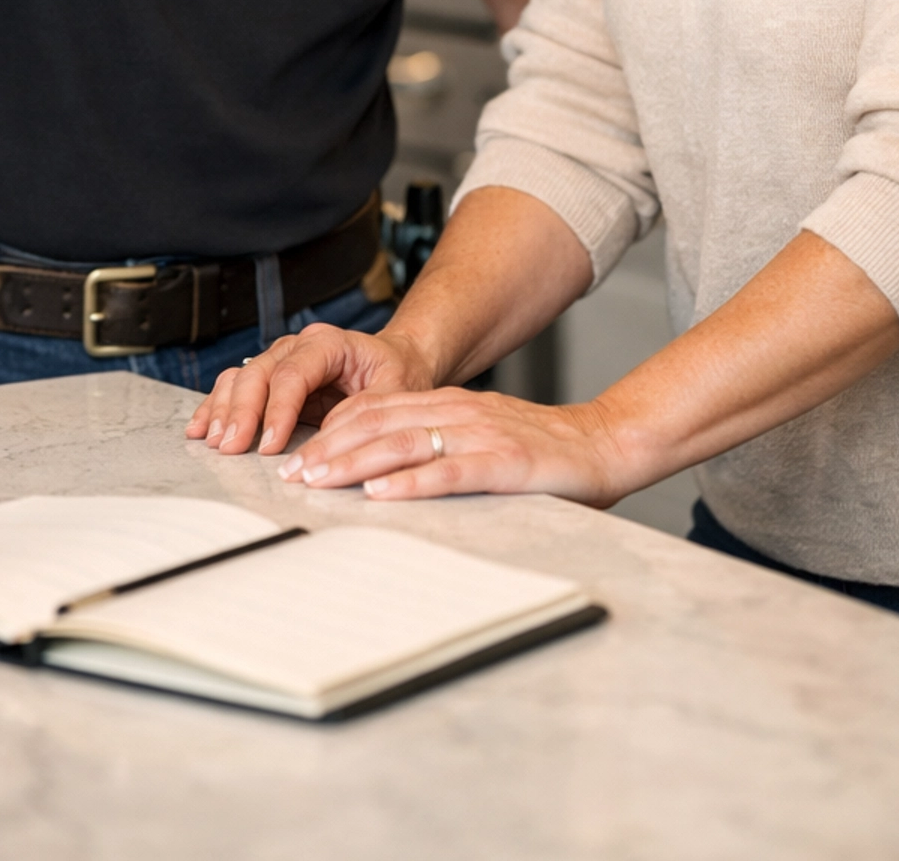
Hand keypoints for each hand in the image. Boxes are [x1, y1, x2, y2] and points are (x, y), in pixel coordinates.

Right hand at [185, 324, 434, 457]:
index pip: (293, 373)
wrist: (398, 360)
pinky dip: (216, 407)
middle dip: (241, 412)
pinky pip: (236, 387)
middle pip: (259, 373)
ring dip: (223, 410)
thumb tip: (329, 437)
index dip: (278, 409)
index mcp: (328, 343)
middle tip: (230, 447)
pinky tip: (200, 429)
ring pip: (240, 377)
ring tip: (213, 441)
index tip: (270, 445)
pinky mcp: (272, 379)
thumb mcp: (396, 390)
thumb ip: (365, 409)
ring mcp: (280, 360)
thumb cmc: (398, 373)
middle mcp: (298, 346)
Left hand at [278, 385, 627, 504]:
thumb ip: (439, 444)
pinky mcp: (507, 463)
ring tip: (320, 481)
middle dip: (330, 448)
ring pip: (404, 442)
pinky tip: (383, 495)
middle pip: (378, 423)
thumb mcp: (481, 435)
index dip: (332, 430)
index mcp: (449, 403)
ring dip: (355, 463)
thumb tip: (384, 470)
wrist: (606, 444)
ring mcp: (482, 435)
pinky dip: (412, 482)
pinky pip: (450, 472)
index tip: (297, 454)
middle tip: (292, 474)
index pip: (376, 409)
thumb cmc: (542, 451)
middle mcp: (459, 411)